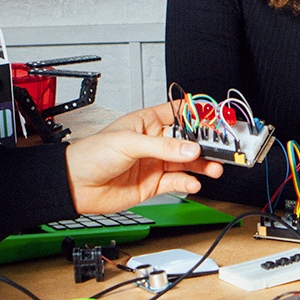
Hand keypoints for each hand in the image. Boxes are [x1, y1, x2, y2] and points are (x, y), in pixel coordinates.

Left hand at [65, 103, 222, 213]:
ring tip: (214, 168)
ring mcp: (154, 164)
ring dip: (202, 166)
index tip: (216, 118)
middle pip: (188, 141)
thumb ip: (162, 148)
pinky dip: (187, 183)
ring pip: (186, 163)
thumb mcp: (129, 144)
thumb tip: (190, 149)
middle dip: (205, 145)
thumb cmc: (92, 154)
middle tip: (223, 150)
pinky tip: (192, 183)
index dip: (197, 115)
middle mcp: (153, 143)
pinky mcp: (153, 184)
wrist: (76, 184)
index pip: (178, 114)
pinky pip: (177, 182)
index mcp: (147, 123)